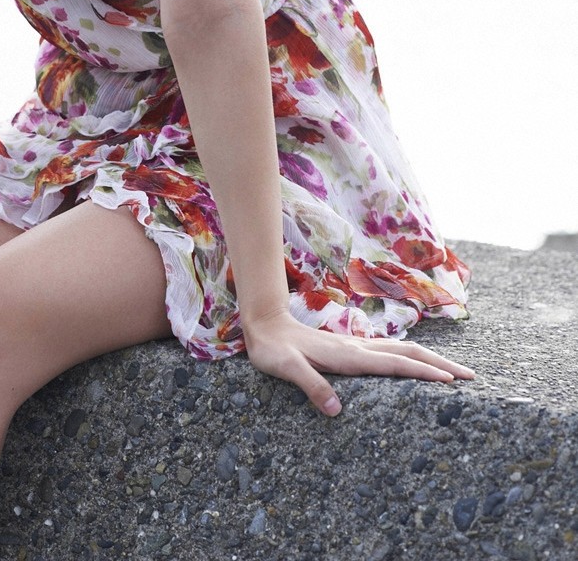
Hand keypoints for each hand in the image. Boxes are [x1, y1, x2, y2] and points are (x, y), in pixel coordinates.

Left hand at [243, 309, 474, 415]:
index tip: (453, 382)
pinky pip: (389, 353)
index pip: (396, 364)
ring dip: (429, 360)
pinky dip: (411, 358)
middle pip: (409, 353)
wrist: (264, 324)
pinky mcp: (349, 348)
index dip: (425, 373)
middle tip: (470, 377)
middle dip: (441, 365)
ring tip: (453, 373)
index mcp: (349, 356)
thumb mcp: (287, 369)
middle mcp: (358, 348)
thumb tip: (337, 411)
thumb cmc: (273, 350)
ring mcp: (355, 346)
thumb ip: (311, 387)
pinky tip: (414, 366)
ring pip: (401, 350)